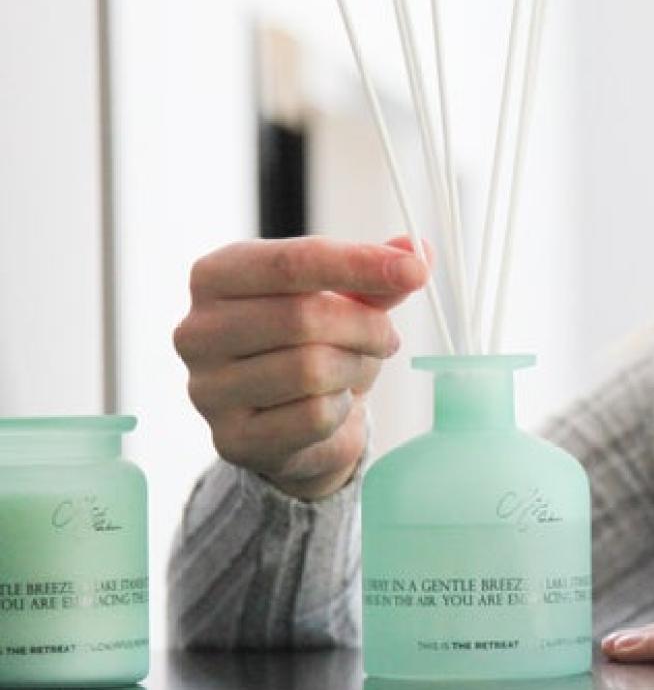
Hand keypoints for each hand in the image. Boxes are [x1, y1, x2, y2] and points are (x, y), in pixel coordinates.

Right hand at [173, 235, 429, 499]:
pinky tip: (333, 403)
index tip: (415, 270)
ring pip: (311, 370)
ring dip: (356, 369)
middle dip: (365, 327)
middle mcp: (197, 330)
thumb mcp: (344, 299)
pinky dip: (341, 409)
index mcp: (216, 276)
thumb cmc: (313, 344)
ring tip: (357, 368)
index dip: (358, 264)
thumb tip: (418, 250)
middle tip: (389, 338)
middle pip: (303, 318)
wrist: (290, 423)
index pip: (290, 262)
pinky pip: (313, 417)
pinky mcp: (233, 439)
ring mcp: (207, 389)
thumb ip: (376, 275)